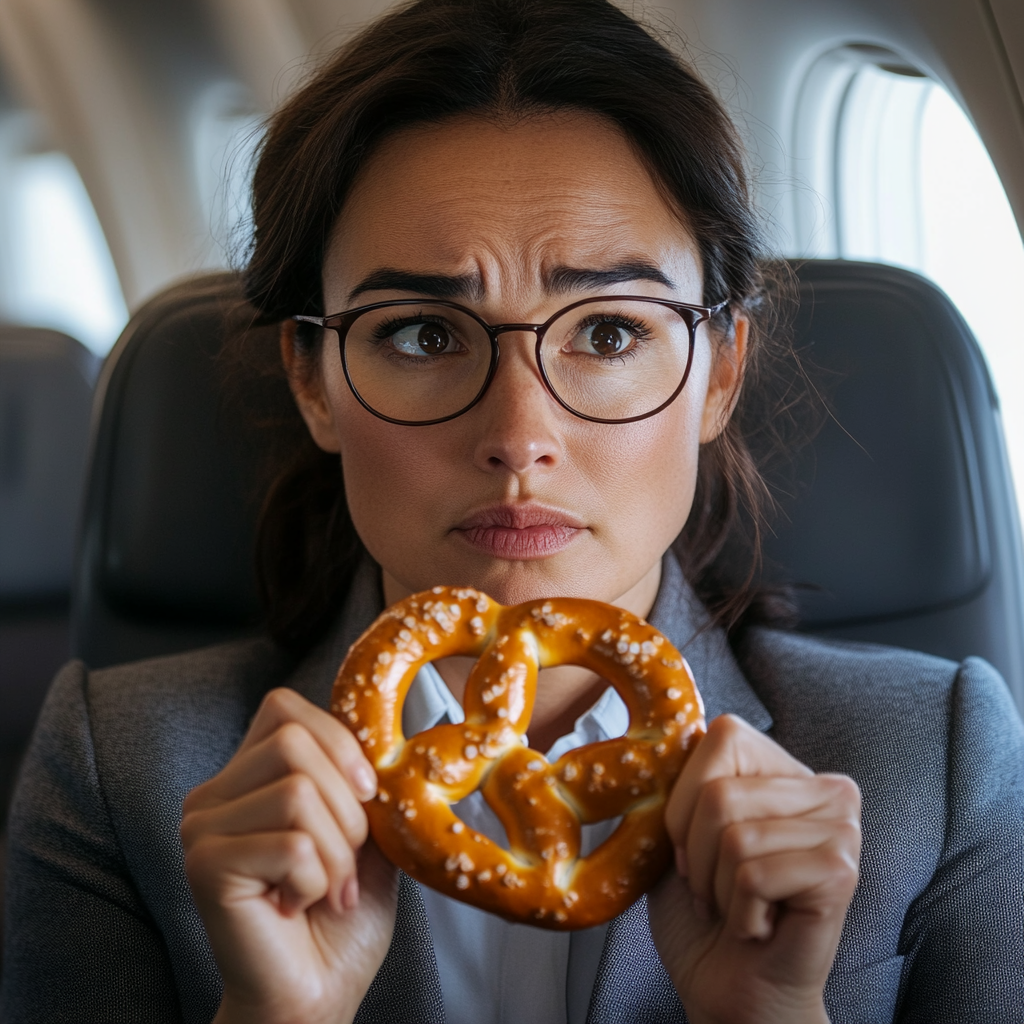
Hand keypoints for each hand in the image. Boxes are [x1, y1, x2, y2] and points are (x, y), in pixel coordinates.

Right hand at [181, 688, 396, 1023]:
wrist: (316, 994)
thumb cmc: (341, 916)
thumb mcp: (368, 830)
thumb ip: (362, 777)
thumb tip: (383, 729)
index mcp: (247, 775)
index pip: (284, 707)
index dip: (338, 741)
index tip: (367, 794)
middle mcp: (212, 794)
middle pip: (295, 742)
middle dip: (347, 807)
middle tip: (344, 863)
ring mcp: (201, 829)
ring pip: (298, 792)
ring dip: (336, 851)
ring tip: (325, 889)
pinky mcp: (205, 866)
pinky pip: (292, 844)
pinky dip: (317, 880)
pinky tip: (297, 907)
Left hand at [648, 715, 860, 1023]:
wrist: (728, 992)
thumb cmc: (701, 912)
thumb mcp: (675, 830)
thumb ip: (680, 777)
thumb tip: (670, 733)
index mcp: (784, 768)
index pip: (722, 735)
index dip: (684, 799)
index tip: (691, 848)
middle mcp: (825, 788)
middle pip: (720, 791)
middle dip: (696, 853)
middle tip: (717, 889)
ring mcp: (841, 828)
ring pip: (735, 833)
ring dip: (717, 887)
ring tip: (739, 907)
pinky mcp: (842, 871)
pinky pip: (753, 873)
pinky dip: (739, 911)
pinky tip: (760, 926)